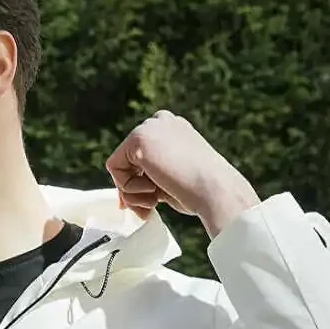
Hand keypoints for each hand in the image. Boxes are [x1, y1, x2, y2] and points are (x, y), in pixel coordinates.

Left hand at [105, 110, 260, 232]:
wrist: (214, 189)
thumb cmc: (200, 192)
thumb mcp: (171, 179)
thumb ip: (150, 180)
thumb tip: (123, 199)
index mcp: (173, 128)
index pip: (141, 155)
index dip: (138, 182)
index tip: (149, 203)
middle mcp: (160, 122)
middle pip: (127, 159)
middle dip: (133, 189)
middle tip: (151, 207)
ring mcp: (149, 127)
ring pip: (119, 165)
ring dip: (132, 192)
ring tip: (155, 200)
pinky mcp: (138, 140)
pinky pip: (114, 168)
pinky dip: (128, 188)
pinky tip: (153, 190)